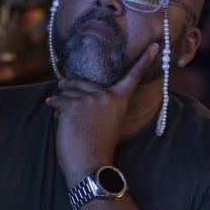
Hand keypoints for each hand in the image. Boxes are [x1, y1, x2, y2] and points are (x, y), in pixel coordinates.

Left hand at [46, 43, 158, 184]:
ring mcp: (91, 99)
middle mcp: (107, 95)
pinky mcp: (74, 104)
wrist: (90, 165)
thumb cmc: (97, 147)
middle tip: (67, 102)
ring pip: (68, 91)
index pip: (133, 76)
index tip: (155, 44)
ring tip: (65, 118)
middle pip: (83, 83)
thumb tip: (71, 84)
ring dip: (62, 102)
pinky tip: (58, 119)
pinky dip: (55, 108)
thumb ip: (99, 103)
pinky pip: (58, 101)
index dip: (144, 60)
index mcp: (120, 100)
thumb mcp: (106, 121)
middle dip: (70, 89)